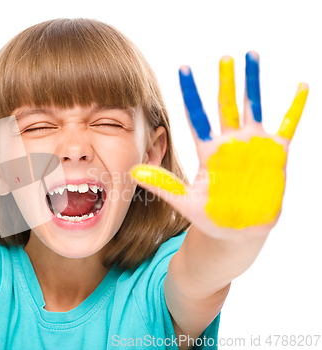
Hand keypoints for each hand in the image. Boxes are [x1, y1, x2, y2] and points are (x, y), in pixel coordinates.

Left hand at [130, 52, 307, 238]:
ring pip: (253, 107)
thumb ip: (162, 185)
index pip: (197, 116)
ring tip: (252, 56)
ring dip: (253, 83)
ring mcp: (253, 146)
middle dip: (225, 81)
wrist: (237, 230)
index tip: (183, 69)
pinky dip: (294, 107)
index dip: (190, 93)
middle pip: (226, 105)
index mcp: (207, 151)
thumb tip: (132, 172)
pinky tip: (301, 86)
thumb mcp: (183, 201)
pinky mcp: (275, 154)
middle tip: (224, 56)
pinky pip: (288, 125)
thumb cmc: (209, 215)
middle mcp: (229, 143)